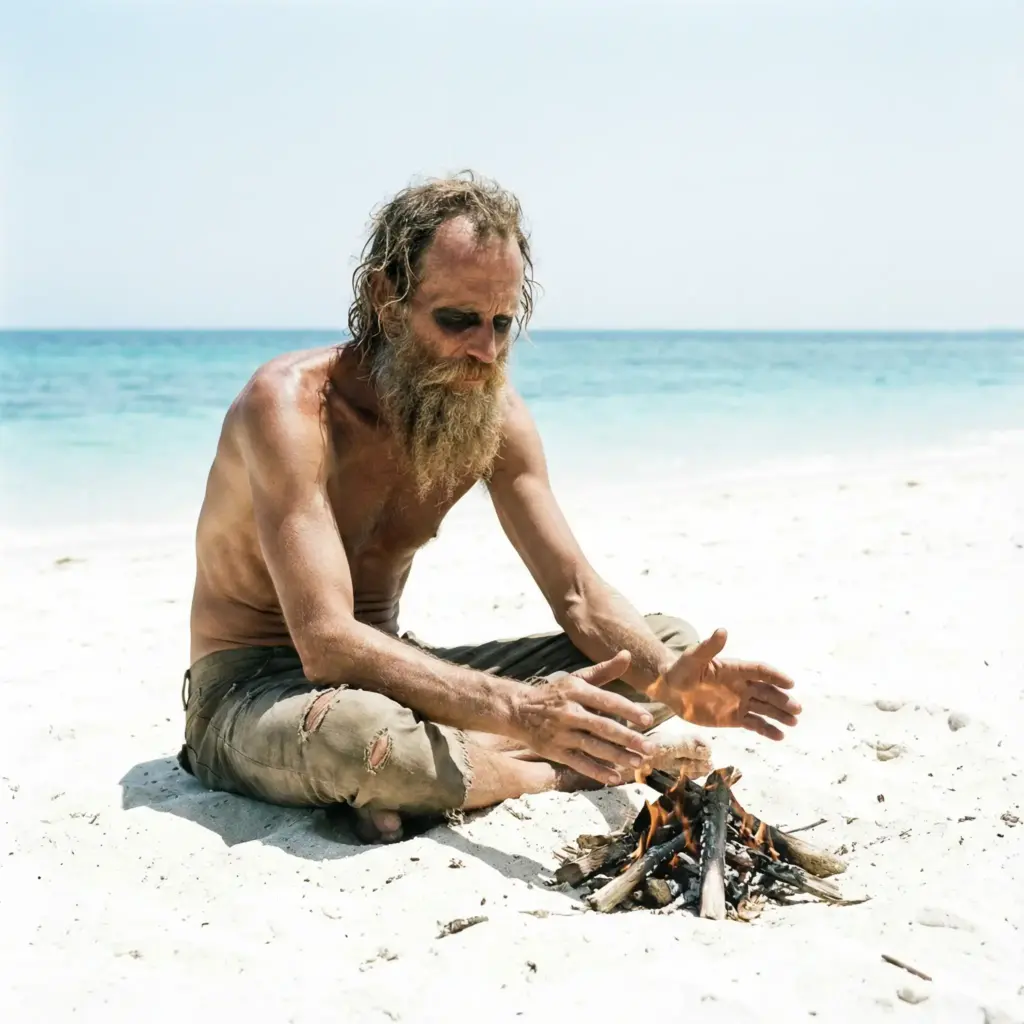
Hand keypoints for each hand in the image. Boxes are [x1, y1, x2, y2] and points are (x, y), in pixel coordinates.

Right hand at [508, 650, 655, 784]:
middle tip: (651, 747)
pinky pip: (578, 763)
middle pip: (602, 726)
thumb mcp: (577, 678)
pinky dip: (596, 771)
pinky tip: (615, 777)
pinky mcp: (554, 751)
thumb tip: (627, 654)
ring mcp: (561, 733)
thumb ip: (604, 670)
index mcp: (576, 691)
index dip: (628, 710)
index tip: (648, 720)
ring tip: (638, 762)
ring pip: (592, 747)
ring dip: (617, 756)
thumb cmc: (555, 693)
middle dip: (628, 738)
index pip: (607, 701)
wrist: (518, 709)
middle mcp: (569, 712)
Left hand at [648, 629, 800, 740]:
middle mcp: (741, 685)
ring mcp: (739, 702)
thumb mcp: (693, 658)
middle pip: (767, 691)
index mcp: (735, 669)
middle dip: (782, 700)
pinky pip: (754, 724)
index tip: (790, 683)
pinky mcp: (733, 718)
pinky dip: (767, 730)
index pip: (759, 671)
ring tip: (793, 722)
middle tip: (797, 709)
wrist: (670, 689)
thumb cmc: (681, 669)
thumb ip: (708, 647)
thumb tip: (722, 630)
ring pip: (764, 708)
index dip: (775, 676)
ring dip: (779, 714)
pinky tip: (780, 736)